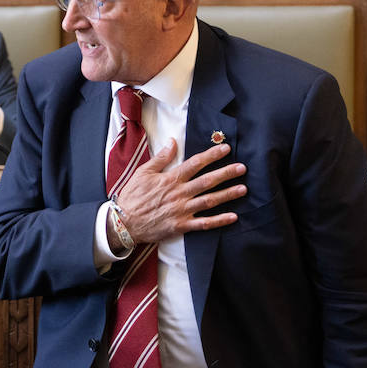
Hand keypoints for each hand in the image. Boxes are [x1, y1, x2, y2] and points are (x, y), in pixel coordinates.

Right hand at [115, 140, 246, 244]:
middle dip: (226, 173)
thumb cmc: (132, 196)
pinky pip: (203, 223)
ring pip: (209, 200)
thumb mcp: (142, 172)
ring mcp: (181, 210)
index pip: (195, 163)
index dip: (212, 155)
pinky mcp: (181, 225)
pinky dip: (219, 221)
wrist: (124, 222)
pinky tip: (233, 217)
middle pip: (207, 181)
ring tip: (243, 189)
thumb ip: (160, 158)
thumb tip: (173, 142)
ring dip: (227, 194)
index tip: (226, 149)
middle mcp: (179, 193)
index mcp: (170, 179)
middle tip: (242, 168)